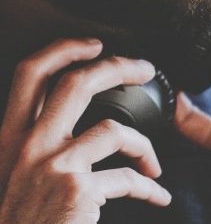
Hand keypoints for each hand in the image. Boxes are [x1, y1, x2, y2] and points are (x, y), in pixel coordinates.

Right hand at [0, 38, 170, 223]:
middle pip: (77, 83)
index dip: (64, 49)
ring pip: (114, 129)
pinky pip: (127, 178)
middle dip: (118, 66)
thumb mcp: (16, 175)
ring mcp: (53, 167)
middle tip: (144, 68)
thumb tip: (77, 120)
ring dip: (144, 145)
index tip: (94, 44)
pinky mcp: (78, 191)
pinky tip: (157, 193)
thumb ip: (38, 143)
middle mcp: (28, 146)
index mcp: (11, 138)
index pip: (30, 73)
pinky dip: (148, 186)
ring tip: (153, 161)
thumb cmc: (25, 220)